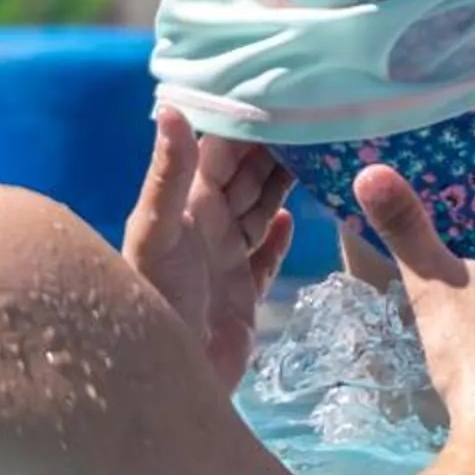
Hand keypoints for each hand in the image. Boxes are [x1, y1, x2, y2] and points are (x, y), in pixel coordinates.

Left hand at [120, 113, 293, 391]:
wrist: (165, 383)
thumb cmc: (155, 301)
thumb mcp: (158, 232)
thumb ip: (168, 173)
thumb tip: (172, 107)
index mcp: (187, 205)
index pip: (221, 150)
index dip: (249, 122)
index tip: (284, 91)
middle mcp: (206, 227)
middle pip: (246, 177)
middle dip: (276, 149)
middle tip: (318, 119)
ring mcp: (225, 261)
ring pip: (260, 211)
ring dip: (284, 186)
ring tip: (319, 157)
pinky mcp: (243, 294)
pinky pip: (265, 257)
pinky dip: (279, 237)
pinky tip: (297, 219)